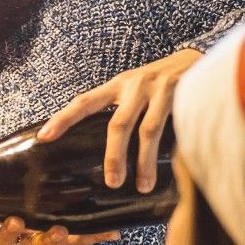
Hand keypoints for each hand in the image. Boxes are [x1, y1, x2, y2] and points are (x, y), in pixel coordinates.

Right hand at [0, 215, 116, 244]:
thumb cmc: (35, 223)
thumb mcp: (16, 214)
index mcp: (11, 230)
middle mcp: (25, 239)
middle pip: (11, 241)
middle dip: (10, 231)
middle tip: (14, 221)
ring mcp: (50, 243)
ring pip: (44, 244)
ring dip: (50, 237)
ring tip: (59, 230)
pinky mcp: (75, 244)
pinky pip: (88, 239)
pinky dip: (101, 235)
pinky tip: (114, 232)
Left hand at [38, 48, 200, 192]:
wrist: (200, 59)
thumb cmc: (162, 82)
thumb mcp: (135, 88)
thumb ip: (120, 109)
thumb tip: (105, 147)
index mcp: (118, 85)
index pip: (84, 102)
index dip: (63, 118)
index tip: (43, 137)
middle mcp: (135, 85)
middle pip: (117, 124)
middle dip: (114, 156)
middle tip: (111, 183)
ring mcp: (160, 89)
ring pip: (148, 131)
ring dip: (144, 161)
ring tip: (142, 186)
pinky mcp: (184, 93)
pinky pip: (176, 127)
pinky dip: (175, 150)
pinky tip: (175, 168)